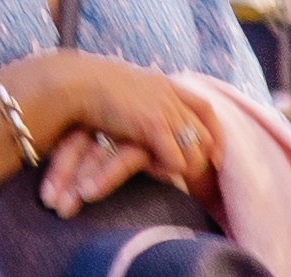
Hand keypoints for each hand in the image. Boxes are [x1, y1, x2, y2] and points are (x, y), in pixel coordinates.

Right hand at [30, 51, 220, 211]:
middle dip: (204, 160)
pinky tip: (150, 169)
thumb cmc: (89, 90)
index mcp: (165, 85)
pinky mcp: (154, 126)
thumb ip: (145, 102)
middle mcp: (170, 96)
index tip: (216, 157)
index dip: (215, 135)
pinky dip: (167, 170)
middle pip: (205, 136)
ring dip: (184, 169)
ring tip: (165, 173)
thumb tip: (150, 125)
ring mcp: (165, 111)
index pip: (205, 110)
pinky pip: (176, 161)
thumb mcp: (125, 91)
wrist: (73, 83)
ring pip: (195, 153)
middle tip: (194, 179)